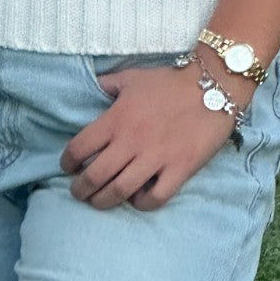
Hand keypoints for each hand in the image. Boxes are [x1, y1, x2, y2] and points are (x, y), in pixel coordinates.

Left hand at [59, 62, 254, 210]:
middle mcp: (131, 141)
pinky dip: (141, 203)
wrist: (211, 87)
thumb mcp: (132, 78)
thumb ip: (108, 84)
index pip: (80, 147)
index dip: (68, 161)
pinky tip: (137, 198)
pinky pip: (155, 198)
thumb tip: (92, 88)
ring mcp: (155, 158)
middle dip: (80, 189)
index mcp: (117, 118)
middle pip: (95, 176)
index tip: (67, 167)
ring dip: (103, 201)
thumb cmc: (168, 83)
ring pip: (120, 191)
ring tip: (98, 201)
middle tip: (77, 192)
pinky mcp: (178, 170)